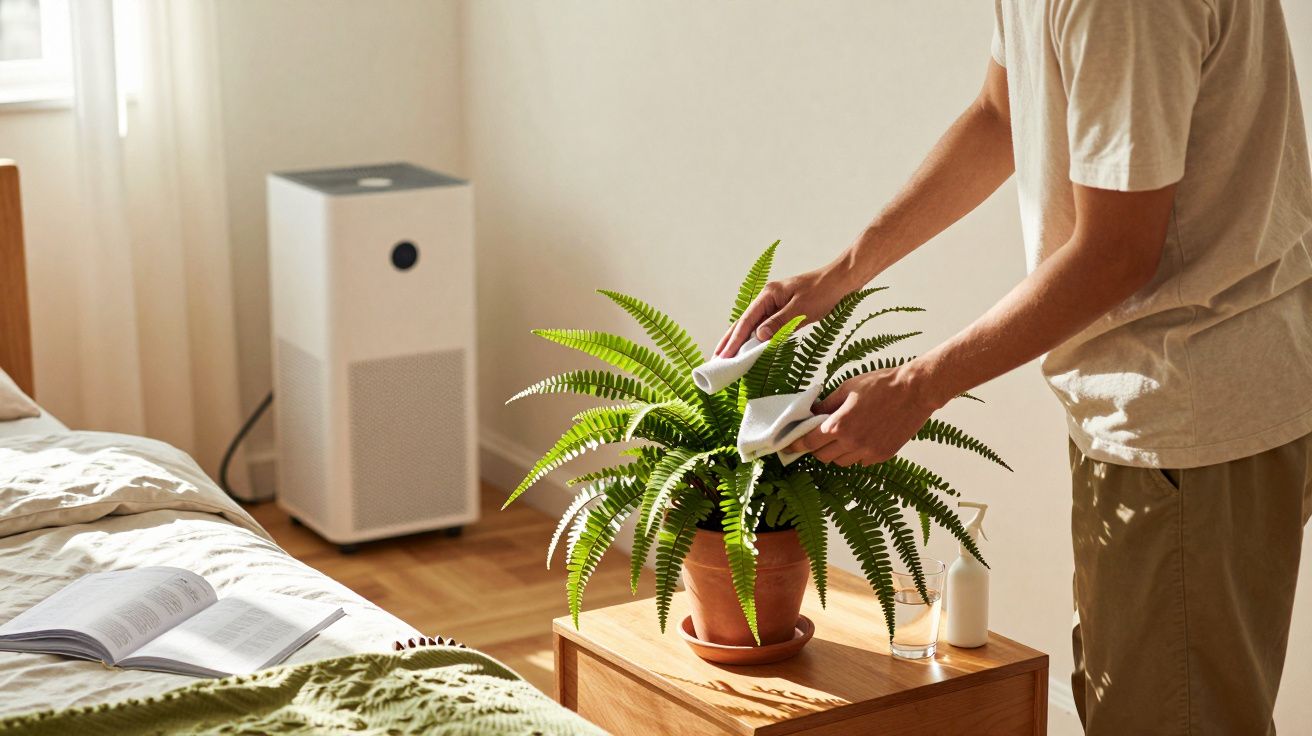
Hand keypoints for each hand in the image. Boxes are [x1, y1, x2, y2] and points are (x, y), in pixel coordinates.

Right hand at [715, 266, 855, 357]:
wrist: (842, 280)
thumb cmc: (824, 291)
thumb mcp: (802, 309)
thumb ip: (779, 323)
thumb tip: (758, 337)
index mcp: (768, 295)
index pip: (747, 321)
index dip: (734, 339)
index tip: (723, 355)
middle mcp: (768, 298)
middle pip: (744, 322)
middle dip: (729, 340)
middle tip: (716, 358)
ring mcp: (775, 303)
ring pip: (753, 324)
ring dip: (740, 340)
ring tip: (727, 355)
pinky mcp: (784, 310)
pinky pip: (765, 325)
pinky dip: (756, 337)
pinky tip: (750, 347)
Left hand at [785, 363, 943, 466]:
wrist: (915, 390)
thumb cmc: (880, 384)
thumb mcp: (847, 389)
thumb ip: (826, 405)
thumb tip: (810, 414)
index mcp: (839, 426)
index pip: (808, 443)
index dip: (796, 445)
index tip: (788, 447)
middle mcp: (852, 443)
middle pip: (823, 457)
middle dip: (817, 448)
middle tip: (819, 436)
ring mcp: (868, 452)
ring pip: (841, 462)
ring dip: (836, 452)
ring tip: (844, 435)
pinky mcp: (883, 455)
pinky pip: (861, 461)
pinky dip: (856, 453)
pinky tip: (863, 437)